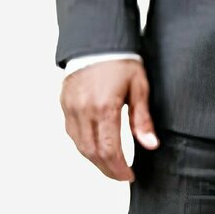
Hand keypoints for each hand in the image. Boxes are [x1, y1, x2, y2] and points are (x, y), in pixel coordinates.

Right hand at [60, 60, 158, 182]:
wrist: (97, 37)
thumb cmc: (122, 60)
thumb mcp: (139, 87)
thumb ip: (142, 119)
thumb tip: (150, 145)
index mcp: (104, 107)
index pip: (109, 150)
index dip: (119, 168)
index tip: (129, 176)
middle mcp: (83, 109)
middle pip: (92, 153)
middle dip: (108, 169)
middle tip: (121, 175)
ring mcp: (70, 107)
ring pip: (79, 145)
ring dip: (95, 160)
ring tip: (111, 165)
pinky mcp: (64, 103)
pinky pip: (72, 132)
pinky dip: (84, 145)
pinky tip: (96, 147)